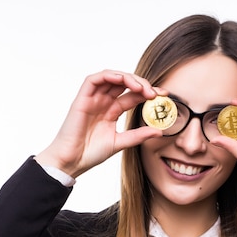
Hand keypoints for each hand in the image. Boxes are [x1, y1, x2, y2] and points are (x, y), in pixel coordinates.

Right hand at [35, 70, 163, 177]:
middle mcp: (103, 102)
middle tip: (154, 93)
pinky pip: (94, 79)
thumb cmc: (91, 153)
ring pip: (111, 77)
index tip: (164, 96)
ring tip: (141, 88)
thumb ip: (138, 135)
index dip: (148, 92)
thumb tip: (159, 131)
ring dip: (128, 78)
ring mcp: (93, 99)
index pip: (133, 95)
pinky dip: (109, 76)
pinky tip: (122, 80)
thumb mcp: (120, 143)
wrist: (72, 161)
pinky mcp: (82, 98)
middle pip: (124, 83)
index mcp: (112, 111)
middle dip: (141, 84)